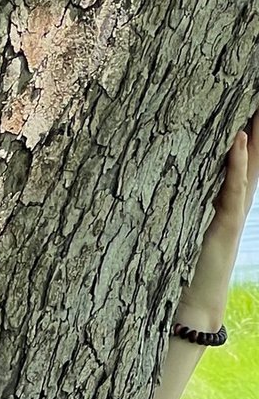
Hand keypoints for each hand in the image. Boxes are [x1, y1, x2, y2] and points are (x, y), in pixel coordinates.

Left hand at [176, 107, 258, 330]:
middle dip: (255, 127)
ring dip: (253, 136)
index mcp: (221, 201)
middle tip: (257, 94)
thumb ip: (174, 202)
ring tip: (257, 106)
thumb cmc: (179, 267)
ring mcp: (232, 212)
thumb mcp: (176, 226)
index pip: (236, 159)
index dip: (242, 132)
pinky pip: (232, 188)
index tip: (242, 101)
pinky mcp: (225, 224)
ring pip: (247, 166)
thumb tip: (149, 175)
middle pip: (249, 156)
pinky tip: (238, 141)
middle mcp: (232, 202)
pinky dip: (236, 165)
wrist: (190, 304)